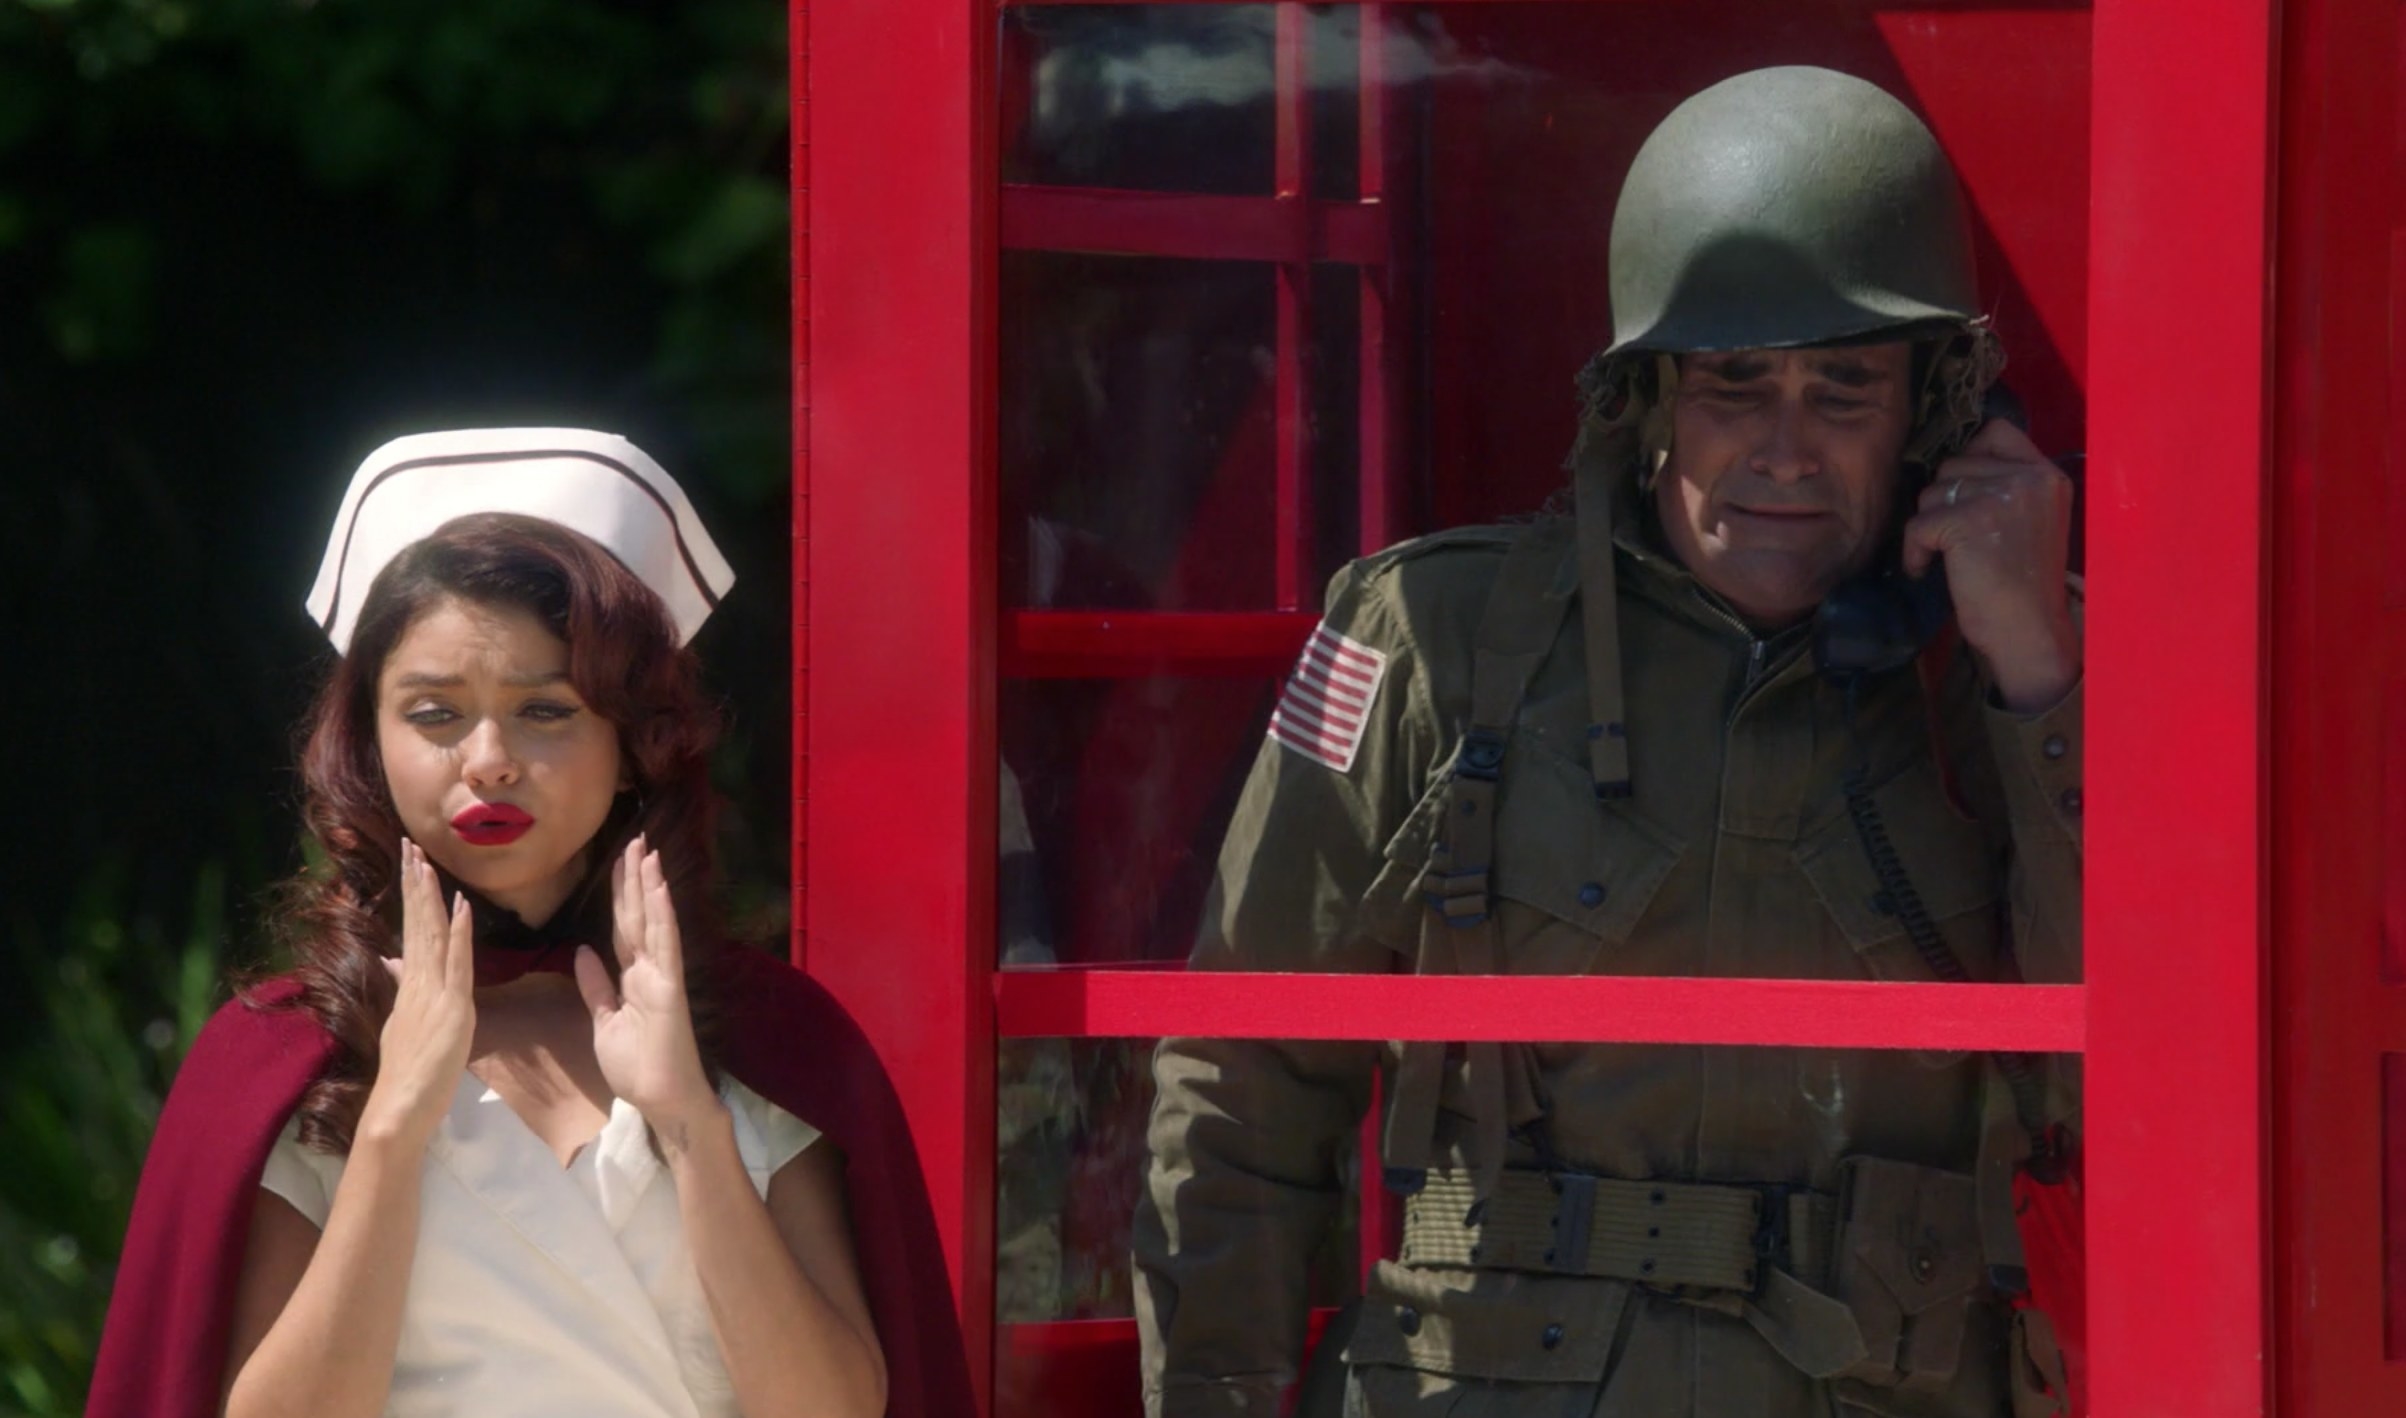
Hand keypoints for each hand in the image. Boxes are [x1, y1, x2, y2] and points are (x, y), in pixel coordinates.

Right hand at [359, 840, 475, 1151]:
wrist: (400, 1110)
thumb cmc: (409, 1074)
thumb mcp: (405, 1023)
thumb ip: (403, 990)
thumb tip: (394, 962)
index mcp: (412, 986)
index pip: (413, 930)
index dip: (414, 895)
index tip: (412, 863)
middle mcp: (419, 983)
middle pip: (418, 923)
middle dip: (416, 883)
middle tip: (411, 845)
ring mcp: (433, 994)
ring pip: (433, 936)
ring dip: (430, 897)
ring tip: (425, 860)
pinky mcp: (451, 1009)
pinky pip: (457, 964)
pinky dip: (460, 933)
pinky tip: (461, 907)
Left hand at [576, 836, 716, 1134]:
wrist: (659, 1098)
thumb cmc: (635, 1066)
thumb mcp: (603, 1022)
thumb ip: (596, 986)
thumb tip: (583, 950)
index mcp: (632, 977)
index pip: (622, 927)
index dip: (621, 895)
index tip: (620, 862)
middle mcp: (649, 969)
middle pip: (638, 916)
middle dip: (634, 878)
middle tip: (635, 839)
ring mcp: (661, 976)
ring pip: (652, 922)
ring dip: (649, 886)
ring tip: (646, 851)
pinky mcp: (669, 988)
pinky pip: (664, 945)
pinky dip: (662, 916)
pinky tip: (660, 889)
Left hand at [1904, 418, 2081, 710]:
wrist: (2030, 631)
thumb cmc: (2024, 584)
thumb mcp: (2031, 519)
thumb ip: (2005, 485)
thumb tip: (1949, 466)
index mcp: (2048, 475)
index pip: (1996, 431)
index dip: (1969, 456)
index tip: (1963, 494)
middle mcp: (2029, 477)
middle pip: (1953, 464)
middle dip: (1944, 501)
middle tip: (1957, 540)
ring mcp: (1999, 495)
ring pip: (1931, 491)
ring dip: (1929, 526)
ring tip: (1950, 558)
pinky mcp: (1967, 520)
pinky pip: (1918, 523)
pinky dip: (1914, 551)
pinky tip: (1927, 570)